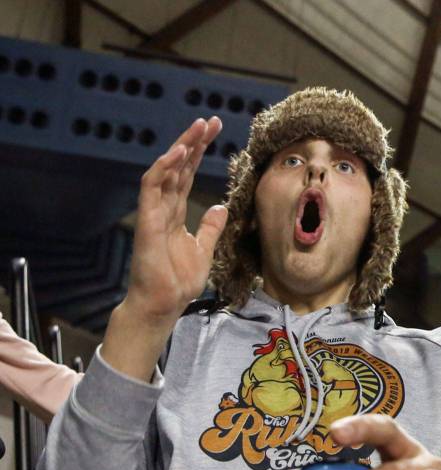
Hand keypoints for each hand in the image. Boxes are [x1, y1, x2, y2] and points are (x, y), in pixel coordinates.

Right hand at [123, 117, 227, 324]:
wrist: (163, 303)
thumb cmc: (178, 281)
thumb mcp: (204, 249)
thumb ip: (209, 227)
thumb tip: (219, 207)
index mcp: (176, 213)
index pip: (188, 175)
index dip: (199, 153)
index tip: (215, 132)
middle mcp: (164, 207)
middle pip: (178, 167)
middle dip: (193, 142)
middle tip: (209, 120)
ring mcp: (154, 212)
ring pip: (165, 170)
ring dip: (181, 147)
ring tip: (197, 128)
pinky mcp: (147, 220)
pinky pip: (152, 187)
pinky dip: (165, 167)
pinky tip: (180, 151)